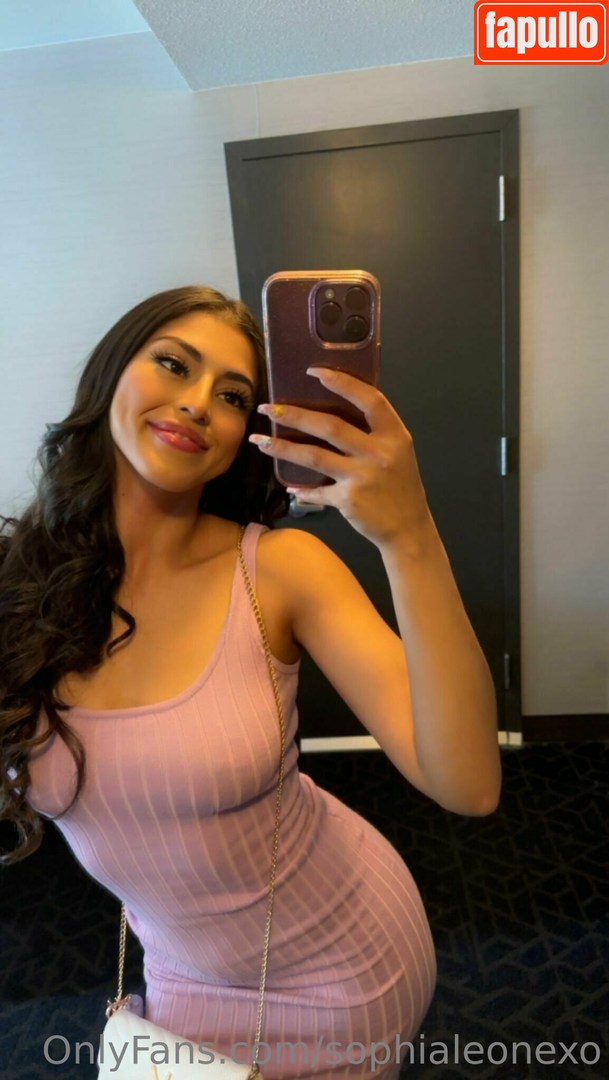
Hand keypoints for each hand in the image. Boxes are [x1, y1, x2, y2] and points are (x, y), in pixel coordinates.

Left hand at [249, 368, 432, 548]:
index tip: (314, 372)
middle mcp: (379, 453)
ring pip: (314, 456)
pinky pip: (316, 490)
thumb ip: (374, 431)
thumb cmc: (399, 484)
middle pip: (330, 426)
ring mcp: (362, 477)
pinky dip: (301, 488)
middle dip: (294, 415)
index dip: (342, 383)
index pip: (369, 399)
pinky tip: (288, 485)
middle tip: (268, 408)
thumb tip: (332, 408)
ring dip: (282, 447)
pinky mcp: (348, 500)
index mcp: (394, 435)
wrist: (408, 527)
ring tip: (260, 440)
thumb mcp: (397, 451)